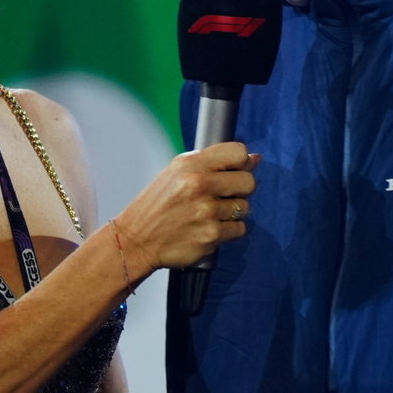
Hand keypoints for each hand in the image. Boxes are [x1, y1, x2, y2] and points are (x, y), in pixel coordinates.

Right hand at [114, 142, 256, 272]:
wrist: (136, 240)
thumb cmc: (159, 204)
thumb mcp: (178, 172)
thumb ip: (215, 162)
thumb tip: (255, 159)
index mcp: (191, 164)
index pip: (238, 152)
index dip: (241, 163)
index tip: (234, 171)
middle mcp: (199, 184)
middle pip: (248, 181)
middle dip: (241, 190)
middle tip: (223, 196)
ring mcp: (206, 211)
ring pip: (244, 208)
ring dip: (232, 213)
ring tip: (210, 214)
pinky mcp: (211, 236)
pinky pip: (239, 229)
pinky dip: (229, 231)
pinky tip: (210, 228)